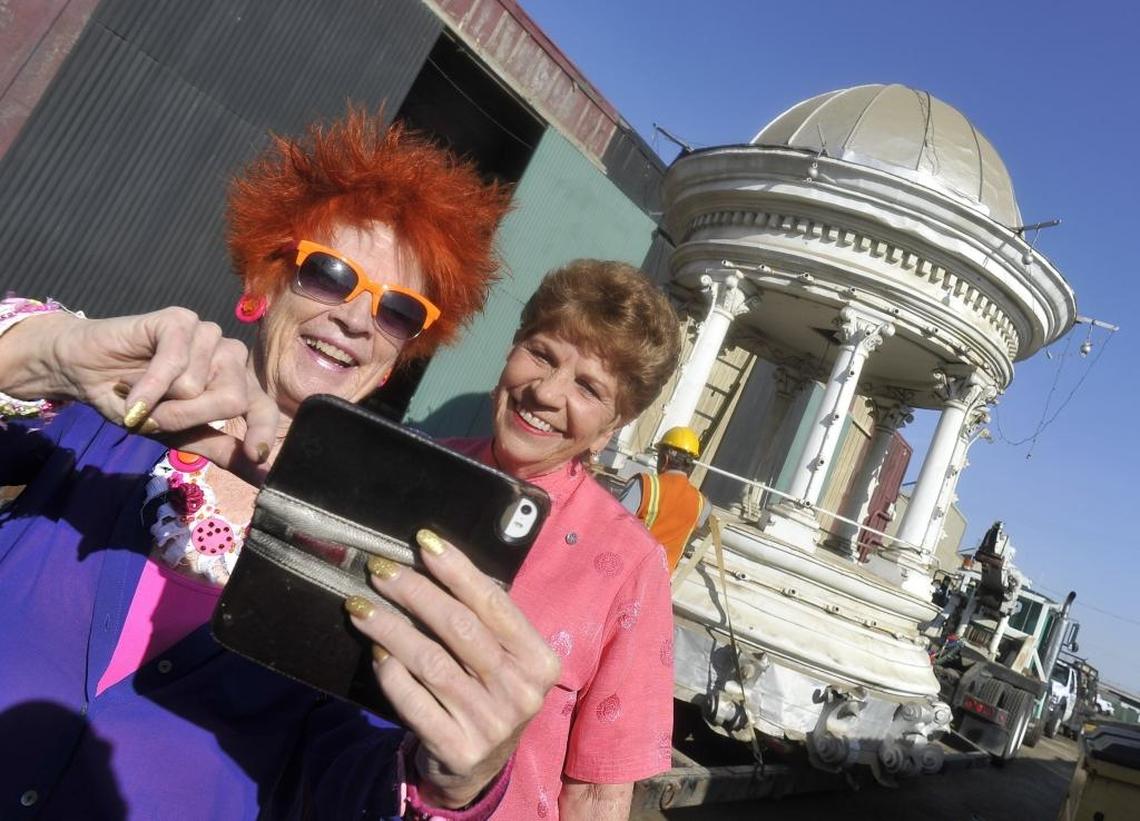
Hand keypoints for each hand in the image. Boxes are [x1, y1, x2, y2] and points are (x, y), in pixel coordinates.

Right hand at [1, 307, 277, 465]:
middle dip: (187, 418)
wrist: (86, 372)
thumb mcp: (182, 435)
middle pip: (232, 399)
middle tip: (157, 415)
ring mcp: (208, 334)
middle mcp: (229, 356)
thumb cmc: (138, 404)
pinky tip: (129, 391)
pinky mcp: (180, 320)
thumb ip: (223, 450)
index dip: (263, 431)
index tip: (258, 455)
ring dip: (161, 401)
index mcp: (236, 382)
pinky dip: (148, 387)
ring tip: (141, 391)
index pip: (263, 407)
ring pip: (198, 385)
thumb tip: (265, 475)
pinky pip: (173, 364)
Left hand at [346, 530, 558, 807]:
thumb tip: (430, 560)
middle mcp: (521, 692)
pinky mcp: (458, 749)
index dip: (457, 569)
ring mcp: (491, 724)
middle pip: (460, 628)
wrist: (477, 770)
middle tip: (380, 569)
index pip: (494, 603)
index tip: (423, 541)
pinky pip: (414, 701)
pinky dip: (391, 673)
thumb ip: (482, 621)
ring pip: (431, 662)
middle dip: (415, 592)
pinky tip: (376, 652)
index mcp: (539, 660)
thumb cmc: (487, 694)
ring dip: (391, 628)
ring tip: (362, 606)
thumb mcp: (502, 659)